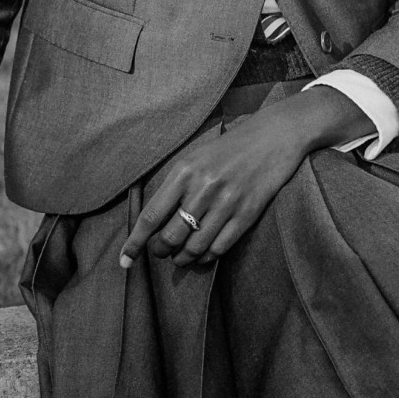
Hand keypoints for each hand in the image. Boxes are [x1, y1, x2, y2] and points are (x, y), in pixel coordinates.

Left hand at [120, 88, 374, 270]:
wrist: (275, 136)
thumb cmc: (230, 147)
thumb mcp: (196, 157)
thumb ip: (175, 186)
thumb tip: (154, 222)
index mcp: (184, 171)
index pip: (152, 216)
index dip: (135, 243)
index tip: (124, 261)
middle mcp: (203, 188)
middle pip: (171, 237)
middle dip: (161, 252)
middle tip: (161, 253)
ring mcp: (227, 202)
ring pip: (195, 247)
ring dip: (183, 259)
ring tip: (181, 258)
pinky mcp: (248, 213)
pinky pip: (219, 247)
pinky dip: (207, 257)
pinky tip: (203, 255)